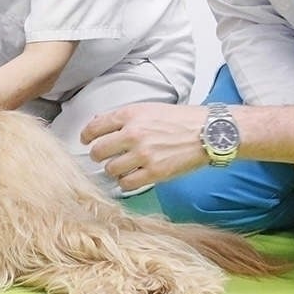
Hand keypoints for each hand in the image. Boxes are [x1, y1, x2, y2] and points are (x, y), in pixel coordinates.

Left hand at [80, 102, 210, 192]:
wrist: (208, 132)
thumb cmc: (180, 119)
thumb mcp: (149, 109)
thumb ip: (123, 117)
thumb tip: (97, 124)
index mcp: (130, 115)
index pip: (95, 127)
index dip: (86, 136)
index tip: (85, 141)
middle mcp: (133, 134)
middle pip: (98, 151)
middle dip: (98, 155)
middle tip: (104, 157)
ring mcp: (143, 154)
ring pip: (110, 169)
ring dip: (113, 170)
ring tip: (123, 166)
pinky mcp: (154, 172)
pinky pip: (127, 184)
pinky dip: (126, 182)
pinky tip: (132, 176)